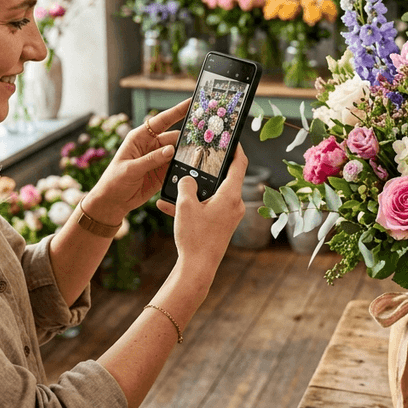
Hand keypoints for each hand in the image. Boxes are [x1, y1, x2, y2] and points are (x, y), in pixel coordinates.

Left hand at [80, 99, 189, 223]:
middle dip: (188, 136)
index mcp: (140, 137)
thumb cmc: (114, 181)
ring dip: (187, 153)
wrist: (113, 202)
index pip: (162, 120)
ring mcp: (158, 159)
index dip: (178, 110)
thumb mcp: (131, 169)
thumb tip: (171, 150)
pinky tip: (192, 168)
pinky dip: (184, 167)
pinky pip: (177, 167)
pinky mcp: (163, 172)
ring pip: (178, 152)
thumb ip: (151, 159)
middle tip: (204, 134)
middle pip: (175, 137)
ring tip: (201, 153)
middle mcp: (151, 145)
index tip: (192, 102)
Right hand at [166, 145, 247, 287]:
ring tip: (175, 185)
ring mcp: (228, 216)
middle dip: (208, 169)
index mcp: (230, 196)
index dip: (236, 149)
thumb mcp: (185, 206)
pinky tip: (168, 206)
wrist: (197, 269)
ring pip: (211, 195)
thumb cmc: (195, 238)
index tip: (232, 138)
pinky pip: (206, 209)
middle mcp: (234, 205)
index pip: (239, 164)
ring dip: (194, 190)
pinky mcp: (221, 226)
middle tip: (200, 156)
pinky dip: (192, 206)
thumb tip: (187, 179)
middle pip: (225, 178)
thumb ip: (186, 186)